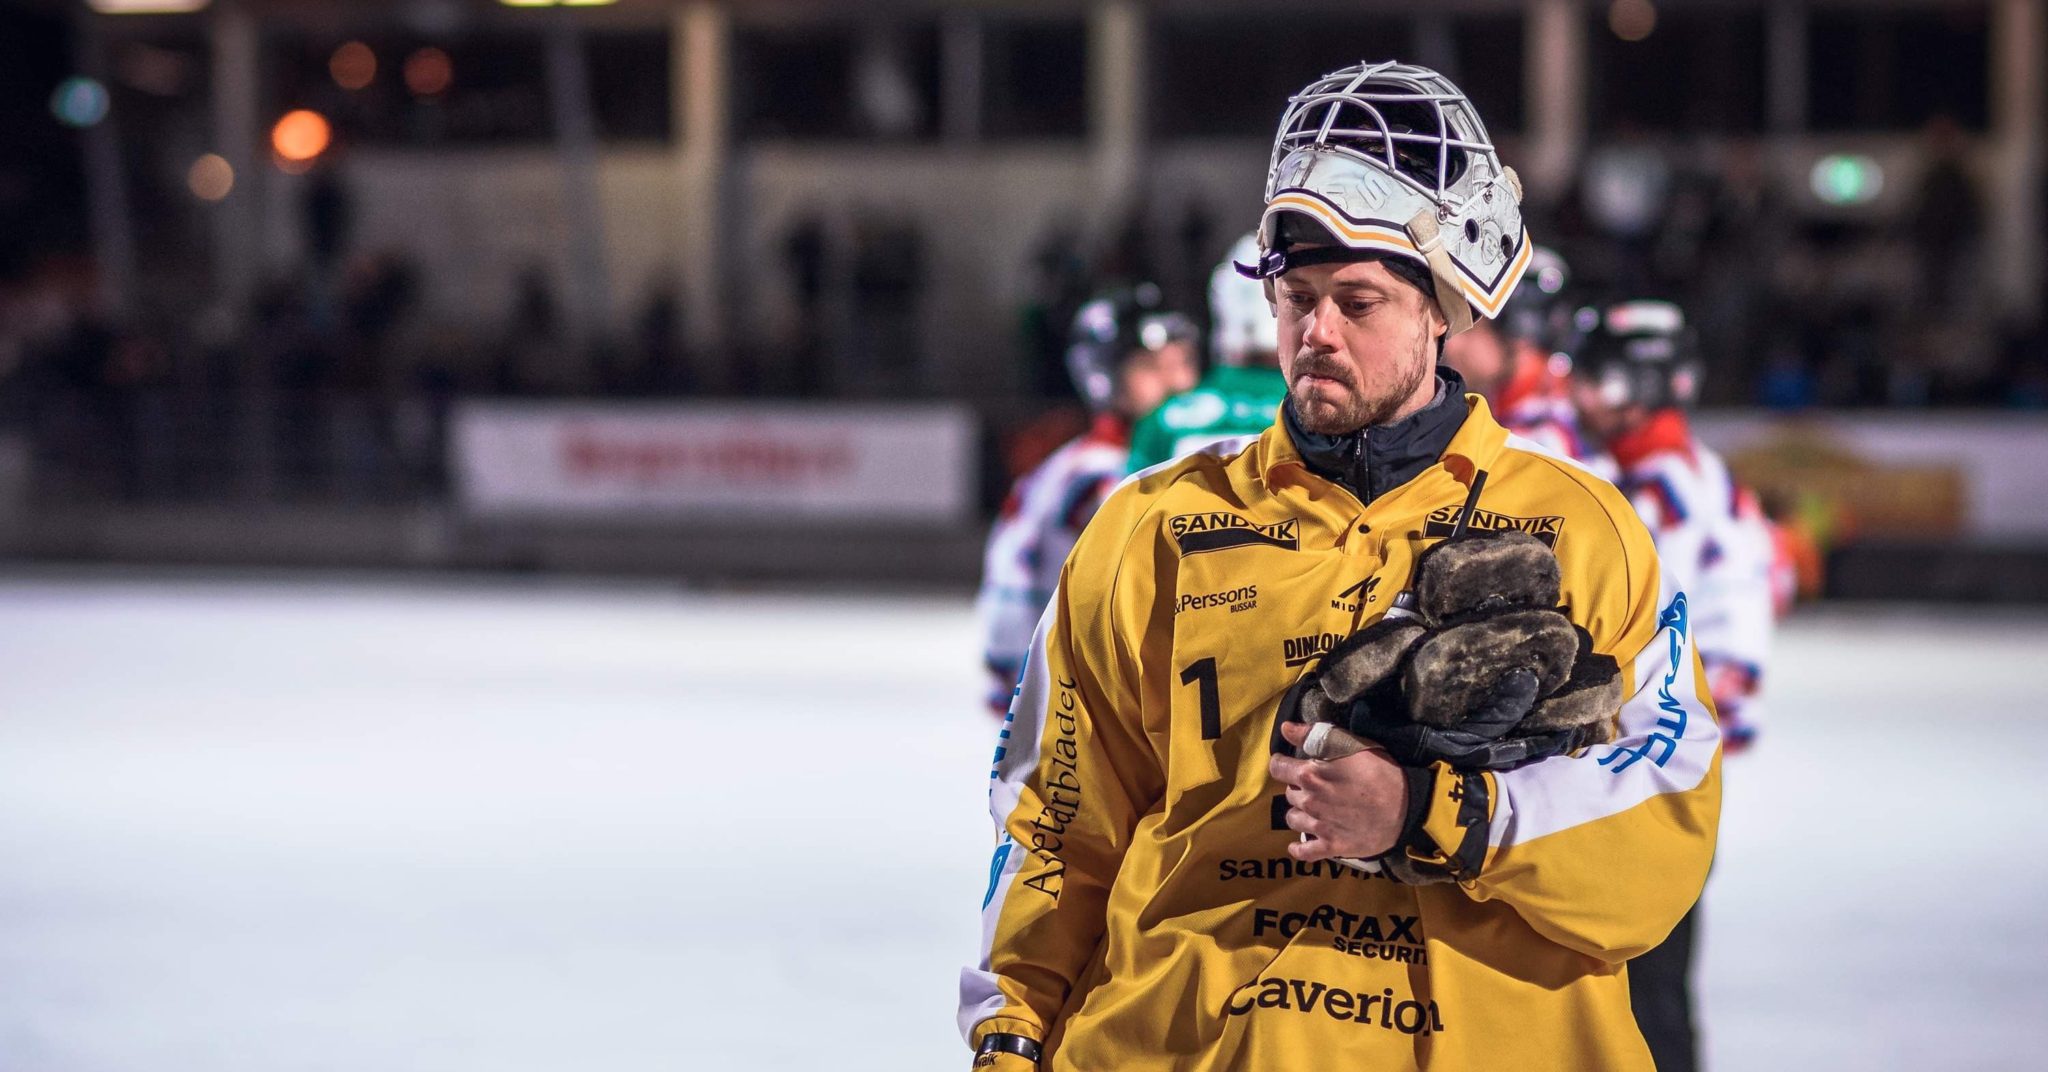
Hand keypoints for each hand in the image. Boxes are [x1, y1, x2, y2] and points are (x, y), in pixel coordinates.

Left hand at [1271, 721, 1409, 860]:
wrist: (1407, 807)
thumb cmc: (1380, 771)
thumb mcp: (1350, 744)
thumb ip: (1314, 735)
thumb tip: (1285, 728)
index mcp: (1310, 775)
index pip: (1277, 768)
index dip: (1282, 764)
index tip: (1289, 763)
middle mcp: (1309, 802)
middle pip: (1289, 794)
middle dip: (1298, 788)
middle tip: (1315, 786)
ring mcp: (1319, 826)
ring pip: (1293, 820)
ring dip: (1300, 814)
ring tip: (1314, 810)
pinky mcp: (1332, 847)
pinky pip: (1304, 852)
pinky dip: (1299, 848)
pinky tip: (1302, 843)